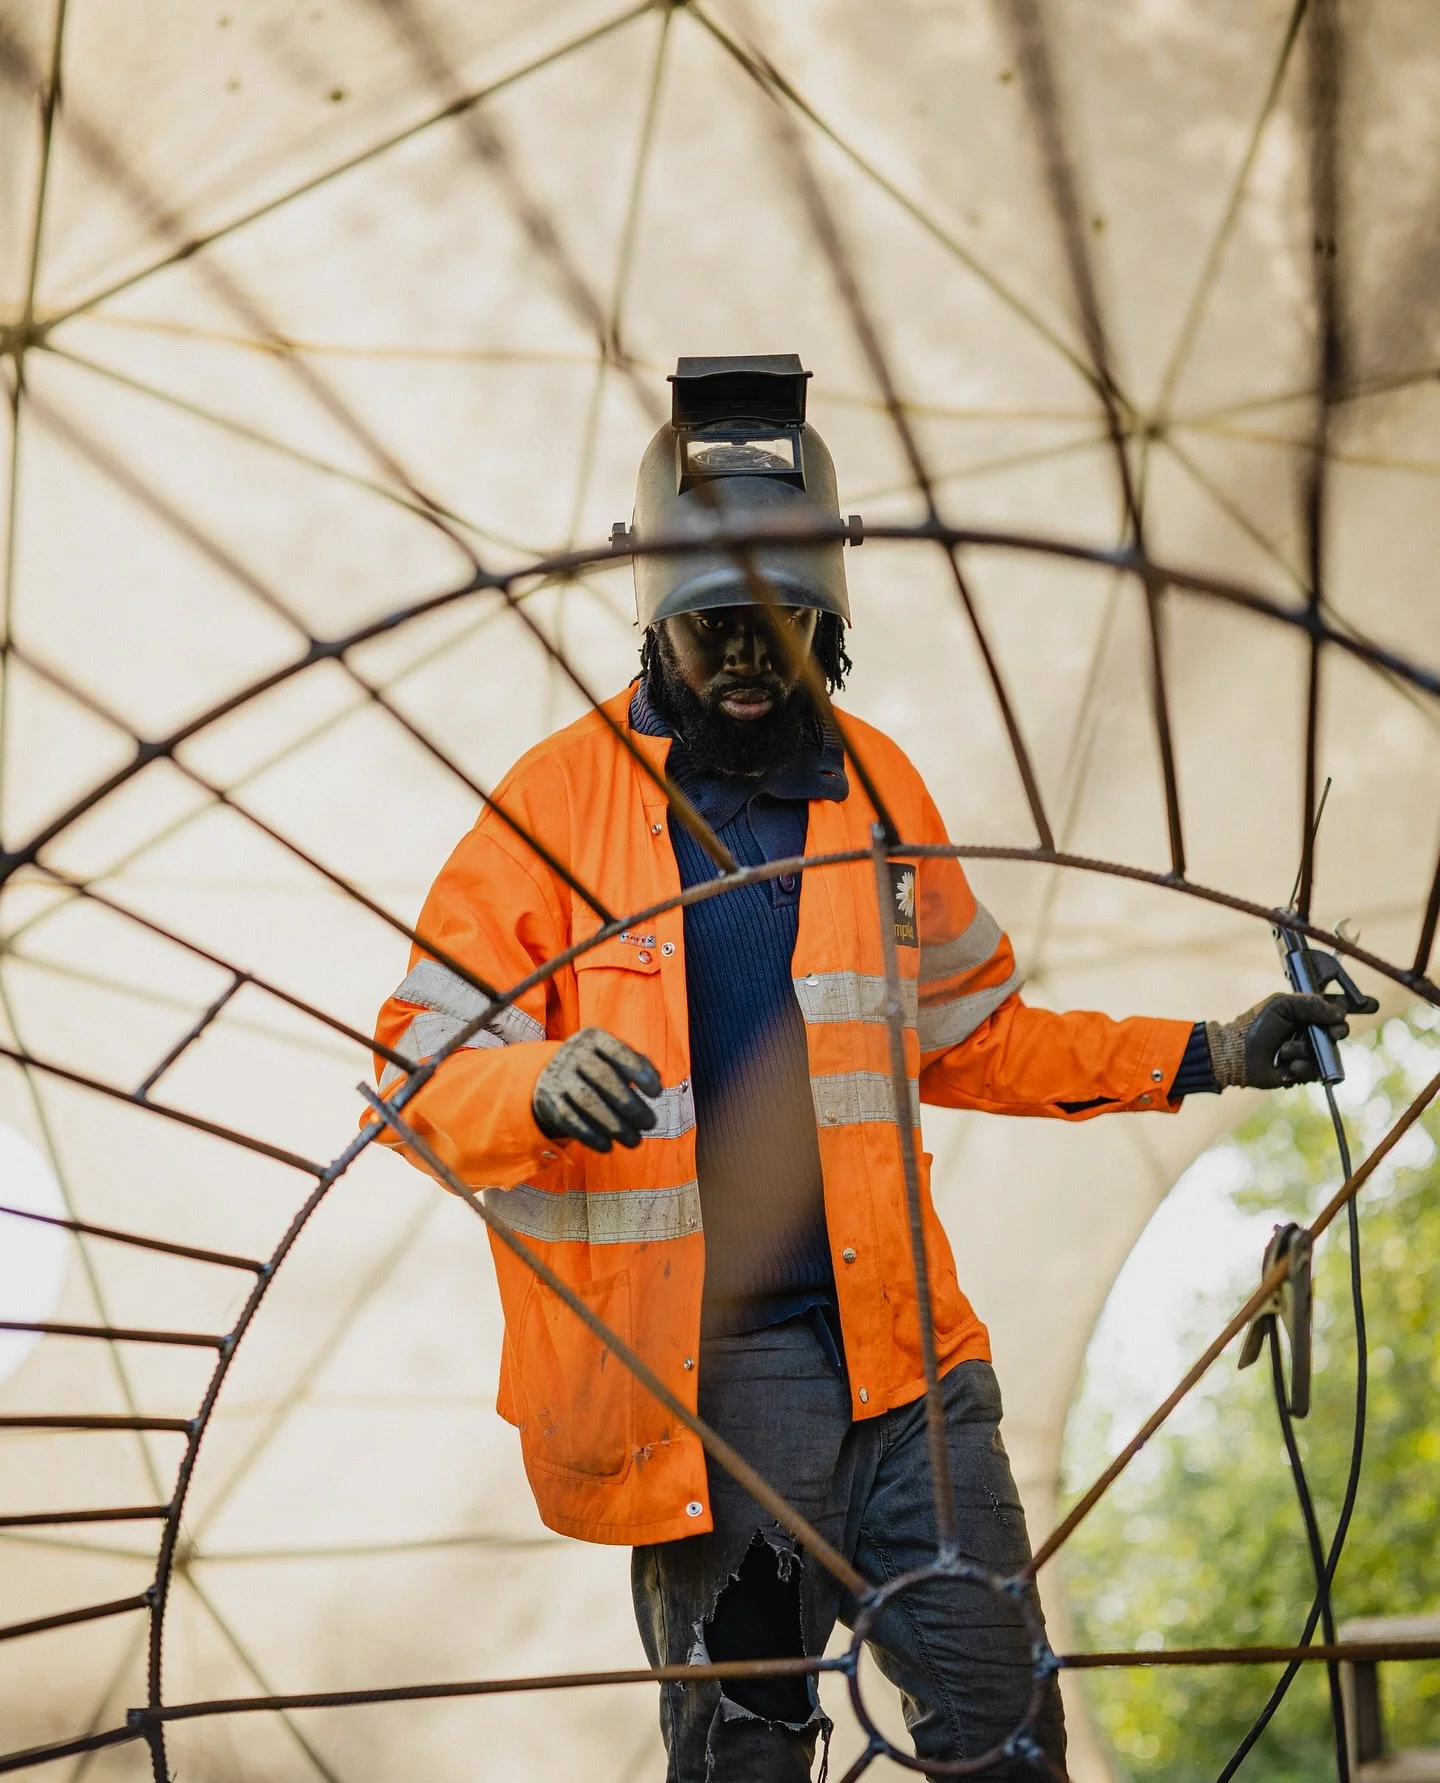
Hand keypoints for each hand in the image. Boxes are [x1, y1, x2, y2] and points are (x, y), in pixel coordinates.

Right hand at [532, 1028, 661, 1152]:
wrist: (550, 1073)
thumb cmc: (598, 1066)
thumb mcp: (615, 1058)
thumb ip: (640, 1065)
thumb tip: (656, 1082)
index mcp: (594, 1038)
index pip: (618, 1052)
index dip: (639, 1072)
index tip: (657, 1094)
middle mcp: (574, 1053)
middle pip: (604, 1078)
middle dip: (630, 1105)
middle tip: (650, 1124)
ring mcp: (558, 1075)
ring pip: (587, 1100)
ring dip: (613, 1124)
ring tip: (634, 1141)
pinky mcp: (549, 1099)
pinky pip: (569, 1119)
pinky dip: (590, 1135)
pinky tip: (608, 1146)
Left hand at [1207, 990, 1375, 1089]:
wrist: (1236, 1053)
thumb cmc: (1256, 1025)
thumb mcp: (1283, 1005)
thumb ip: (1312, 1005)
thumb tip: (1340, 1014)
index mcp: (1306, 1011)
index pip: (1337, 1007)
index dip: (1356, 1006)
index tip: (1371, 1004)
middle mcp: (1310, 1031)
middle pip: (1339, 1031)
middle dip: (1337, 1032)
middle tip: (1332, 1034)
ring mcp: (1307, 1052)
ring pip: (1328, 1054)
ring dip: (1308, 1052)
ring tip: (1286, 1051)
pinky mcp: (1302, 1072)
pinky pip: (1316, 1072)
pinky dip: (1302, 1068)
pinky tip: (1287, 1066)